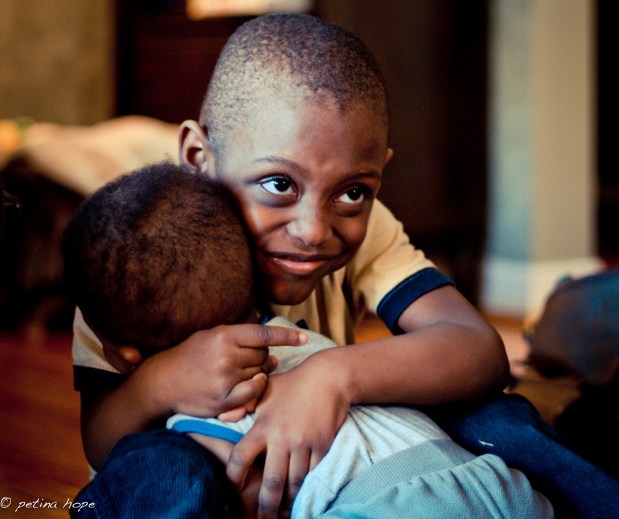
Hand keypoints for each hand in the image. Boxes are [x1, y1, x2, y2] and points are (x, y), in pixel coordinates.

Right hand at [147, 323, 306, 417]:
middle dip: (262, 357)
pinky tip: (251, 384)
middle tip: (247, 359)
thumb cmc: (191, 356)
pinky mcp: (223, 399)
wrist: (163, 382)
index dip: (287, 335)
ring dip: (258, 373)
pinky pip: (254, 393)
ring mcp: (225, 378)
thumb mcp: (212, 336)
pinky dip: (257, 388)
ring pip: (260, 373)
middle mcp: (226, 355)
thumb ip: (242, 339)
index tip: (304, 337)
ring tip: (240, 372)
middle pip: (264, 355)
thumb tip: (274, 354)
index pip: (264, 333)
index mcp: (224, 335)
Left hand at [226, 353, 349, 518]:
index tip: (234, 488)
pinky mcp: (322, 445)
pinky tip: (303, 496)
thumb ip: (244, 405)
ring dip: (288, 501)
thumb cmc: (294, 383)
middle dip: (266, 505)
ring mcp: (303, 443)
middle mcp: (281, 437)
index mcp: (263, 426)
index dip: (234, 476)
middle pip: (271, 481)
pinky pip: (313, 474)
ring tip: (283, 512)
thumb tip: (222, 418)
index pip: (240, 456)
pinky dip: (308, 488)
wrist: (328, 377)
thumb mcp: (266, 390)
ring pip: (294, 483)